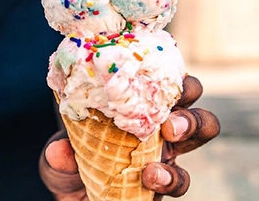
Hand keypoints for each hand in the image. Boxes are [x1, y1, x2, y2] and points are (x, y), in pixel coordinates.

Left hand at [40, 75, 219, 199]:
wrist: (73, 198)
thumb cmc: (68, 166)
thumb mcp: (56, 158)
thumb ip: (58, 153)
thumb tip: (60, 151)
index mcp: (132, 103)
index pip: (158, 77)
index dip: (165, 70)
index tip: (155, 72)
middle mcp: (156, 122)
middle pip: (190, 97)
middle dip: (188, 102)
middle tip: (168, 123)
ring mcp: (166, 151)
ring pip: (202, 128)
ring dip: (191, 128)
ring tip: (167, 138)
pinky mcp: (166, 182)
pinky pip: (181, 179)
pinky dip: (170, 178)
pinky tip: (151, 178)